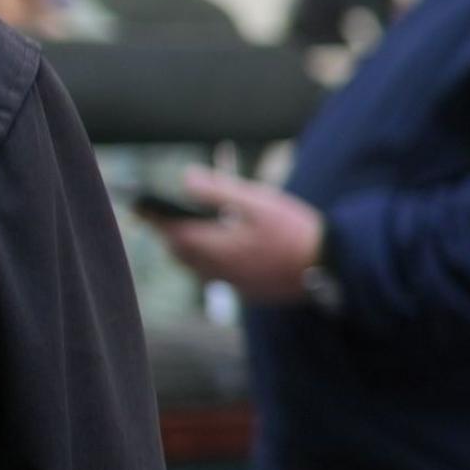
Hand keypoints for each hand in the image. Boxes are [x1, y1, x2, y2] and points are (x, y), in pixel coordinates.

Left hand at [155, 167, 325, 302]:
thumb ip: (218, 189)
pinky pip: (219, 277)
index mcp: (216, 246)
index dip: (154, 216)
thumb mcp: (258, 202)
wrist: (331, 268)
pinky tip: (234, 250)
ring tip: (202, 230)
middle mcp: (218, 270)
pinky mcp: (250, 292)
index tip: (139, 204)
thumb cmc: (294, 231)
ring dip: (192, 248)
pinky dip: (214, 262)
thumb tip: (185, 177)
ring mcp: (234, 284)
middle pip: (180, 252)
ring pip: (197, 267)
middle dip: (172, 233)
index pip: (172, 231)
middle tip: (172, 214)